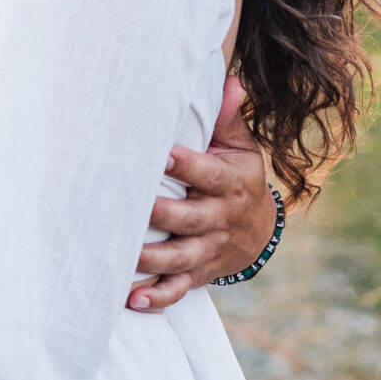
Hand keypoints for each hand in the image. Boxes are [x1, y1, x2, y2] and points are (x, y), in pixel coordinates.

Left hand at [130, 75, 277, 311]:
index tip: (162, 154)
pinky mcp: (198, 273)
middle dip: (161, 215)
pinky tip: (131, 298)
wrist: (258, 230)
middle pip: (190, 220)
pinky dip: (156, 297)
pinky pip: (177, 289)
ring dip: (150, 260)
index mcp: (231, 183)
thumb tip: (231, 81)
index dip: (186, 165)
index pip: (208, 175)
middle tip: (131, 207)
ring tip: (121, 256)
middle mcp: (220, 219)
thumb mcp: (240, 146)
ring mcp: (209, 249)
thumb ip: (227, 118)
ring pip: (179, 258)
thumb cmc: (237, 174)